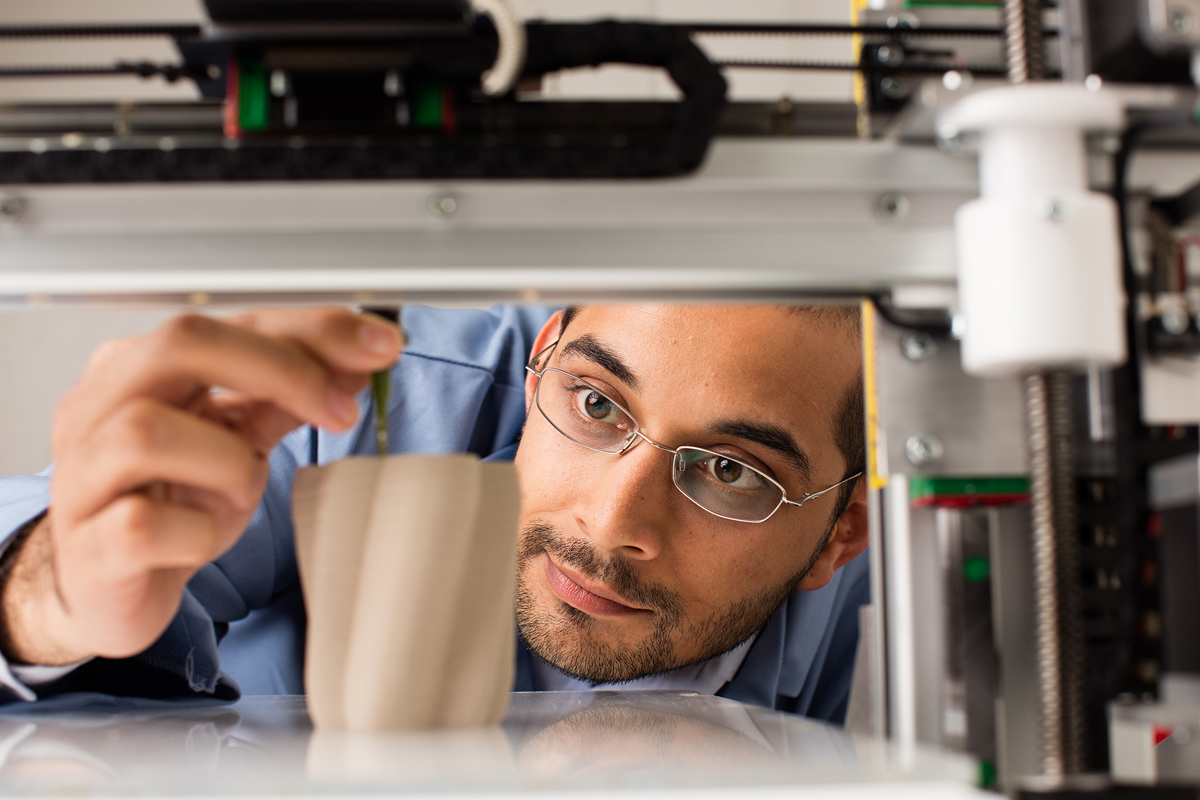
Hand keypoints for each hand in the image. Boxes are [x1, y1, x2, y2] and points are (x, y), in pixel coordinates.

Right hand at [0, 308, 401, 665]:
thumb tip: (358, 358)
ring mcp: (81, 475)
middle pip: (182, 344)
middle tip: (341, 410)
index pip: (228, 322)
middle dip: (281, 369)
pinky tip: (201, 537)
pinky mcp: (87, 546)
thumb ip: (287, 398)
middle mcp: (96, 407)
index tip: (378, 345)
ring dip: (229, 463)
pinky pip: (143, 524)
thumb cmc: (167, 502)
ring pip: (150, 431)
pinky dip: (197, 532)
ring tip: (239, 490)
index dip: (311, 330)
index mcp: (138, 368)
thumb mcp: (237, 441)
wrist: (108, 586)